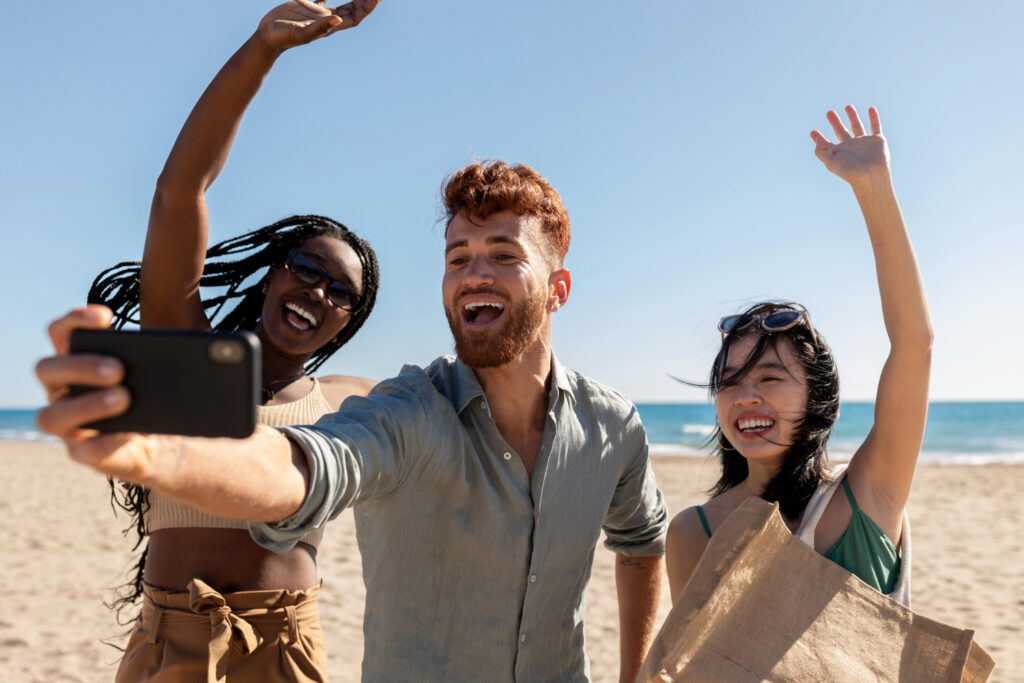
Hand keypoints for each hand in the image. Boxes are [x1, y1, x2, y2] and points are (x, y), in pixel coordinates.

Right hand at [34, 306, 160, 481]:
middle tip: (119, 369)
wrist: (164, 439)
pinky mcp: (84, 453)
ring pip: (50, 416)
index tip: (105, 318)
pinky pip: (84, 451)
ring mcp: (67, 424)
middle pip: (47, 369)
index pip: (60, 333)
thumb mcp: (159, 370)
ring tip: (123, 399)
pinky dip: (104, 442)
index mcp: (76, 361)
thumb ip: (164, 354)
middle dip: (81, 365)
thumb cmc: (154, 394)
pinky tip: (127, 435)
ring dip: (87, 405)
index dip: (75, 321)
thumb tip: (205, 346)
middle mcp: (61, 390)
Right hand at [255, 0, 380, 51]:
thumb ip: (319, 28)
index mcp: (329, 26)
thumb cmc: (283, 37)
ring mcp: (317, 13)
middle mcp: (327, 19)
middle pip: (352, 10)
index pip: (354, 17)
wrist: (268, 37)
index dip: (366, 8)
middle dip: (365, 1)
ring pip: (341, 4)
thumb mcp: (302, 33)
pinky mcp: (307, 6)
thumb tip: (338, 20)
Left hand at [811, 105, 890, 186]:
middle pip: (841, 131)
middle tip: (829, 112)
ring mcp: (864, 142)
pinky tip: (871, 108)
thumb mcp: (830, 162)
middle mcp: (850, 146)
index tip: (813, 132)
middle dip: (835, 122)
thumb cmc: (850, 171)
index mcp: (839, 152)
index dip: (819, 138)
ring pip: (857, 126)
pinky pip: (875, 126)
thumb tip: (817, 137)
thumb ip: (821, 150)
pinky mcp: (877, 140)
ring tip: (848, 106)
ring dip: (852, 116)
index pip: (826, 143)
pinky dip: (874, 117)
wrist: (871, 176)